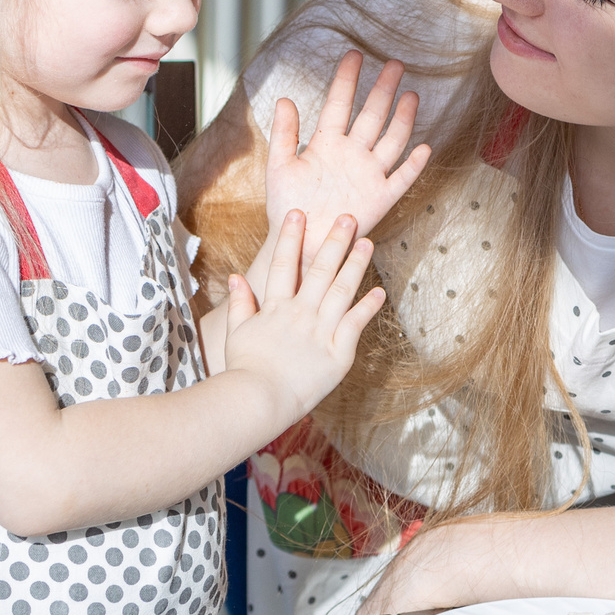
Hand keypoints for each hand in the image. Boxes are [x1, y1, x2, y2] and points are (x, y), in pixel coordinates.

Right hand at [223, 210, 386, 425]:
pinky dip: (367, 307)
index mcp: (275, 308)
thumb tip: (235, 276)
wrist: (258, 399)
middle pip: (319, 270)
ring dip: (355, 265)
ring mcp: (320, 331)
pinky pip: (355, 324)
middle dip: (334, 241)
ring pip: (341, 290)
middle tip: (348, 218)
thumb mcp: (236, 333)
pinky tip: (379, 292)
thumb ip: (239, 303)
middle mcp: (300, 313)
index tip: (299, 214)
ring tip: (367, 243)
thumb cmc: (244, 370)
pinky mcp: (337, 352)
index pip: (284, 265)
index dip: (290, 237)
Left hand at [266, 52, 430, 240]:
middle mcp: (351, 153)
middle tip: (395, 64)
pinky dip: (413, 165)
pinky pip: (401, 179)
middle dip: (383, 90)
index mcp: (326, 143)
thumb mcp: (278, 167)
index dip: (347, 80)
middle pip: (372, 115)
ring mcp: (368, 174)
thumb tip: (284, 99)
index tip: (354, 55)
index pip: (339, 104)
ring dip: (402, 119)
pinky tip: (423, 148)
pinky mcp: (380, 198)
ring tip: (411, 96)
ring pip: (391, 141)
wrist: (300, 242)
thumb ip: (283, 134)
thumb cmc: (288, 206)